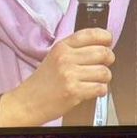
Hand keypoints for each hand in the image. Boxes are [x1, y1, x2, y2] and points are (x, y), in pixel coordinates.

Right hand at [0, 28, 114, 126]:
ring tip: (96, 81)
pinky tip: (92, 90)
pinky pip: (100, 88)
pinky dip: (100, 91)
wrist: (27, 103)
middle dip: (109, 60)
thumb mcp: (55, 58)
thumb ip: (75, 50)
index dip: (105, 37)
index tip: (108, 42)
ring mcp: (70, 75)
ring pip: (104, 72)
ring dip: (104, 78)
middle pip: (103, 52)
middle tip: (105, 65)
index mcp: (62, 47)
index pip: (90, 34)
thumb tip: (101, 46)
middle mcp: (66, 58)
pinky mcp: (74, 91)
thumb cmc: (42, 83)